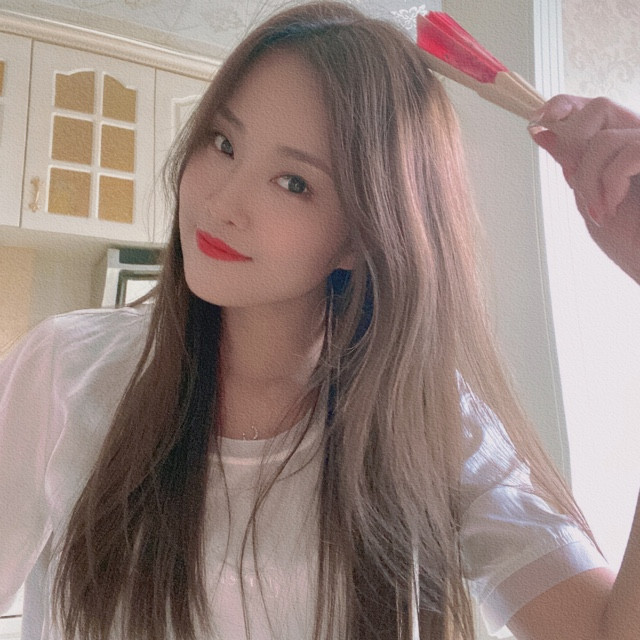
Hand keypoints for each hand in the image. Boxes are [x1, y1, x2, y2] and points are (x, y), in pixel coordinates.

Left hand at [529, 95, 639, 283]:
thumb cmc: (632, 244)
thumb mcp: (592, 200)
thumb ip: (574, 166)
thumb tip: (544, 133)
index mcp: (623, 147)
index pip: (593, 110)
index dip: (565, 105)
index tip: (538, 119)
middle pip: (598, 109)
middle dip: (574, 147)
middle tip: (573, 179)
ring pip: (604, 138)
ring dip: (588, 179)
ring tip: (599, 211)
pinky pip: (626, 151)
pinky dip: (610, 181)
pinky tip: (611, 206)